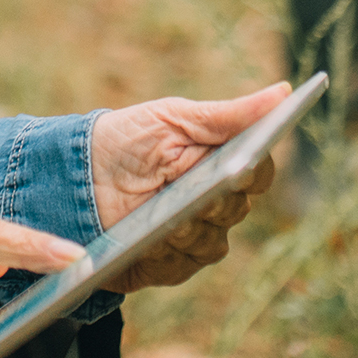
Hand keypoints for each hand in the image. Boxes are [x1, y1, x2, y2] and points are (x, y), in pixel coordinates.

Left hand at [89, 83, 290, 292]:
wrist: (72, 178)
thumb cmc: (126, 140)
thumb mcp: (174, 119)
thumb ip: (229, 115)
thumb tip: (285, 92)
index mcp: (220, 163)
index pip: (259, 173)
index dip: (255, 169)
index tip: (243, 163)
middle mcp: (215, 203)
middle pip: (238, 209)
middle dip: (216, 199)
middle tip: (198, 189)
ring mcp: (194, 236)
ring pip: (213, 242)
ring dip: (190, 228)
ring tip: (165, 218)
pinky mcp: (170, 264)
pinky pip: (183, 265)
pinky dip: (167, 253)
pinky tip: (148, 241)